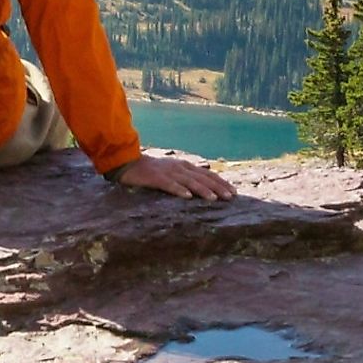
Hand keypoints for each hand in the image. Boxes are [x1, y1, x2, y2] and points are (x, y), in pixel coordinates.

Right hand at [111, 153, 236, 199]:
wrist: (128, 163)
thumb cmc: (152, 170)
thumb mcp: (172, 172)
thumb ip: (186, 178)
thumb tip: (204, 188)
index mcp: (185, 166)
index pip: (207, 174)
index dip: (221, 182)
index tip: (234, 192)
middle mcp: (179, 168)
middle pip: (202, 178)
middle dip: (218, 187)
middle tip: (231, 197)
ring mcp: (168, 172)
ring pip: (189, 181)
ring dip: (202, 190)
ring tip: (214, 198)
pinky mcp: (156, 178)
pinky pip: (169, 185)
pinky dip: (179, 190)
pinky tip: (187, 197)